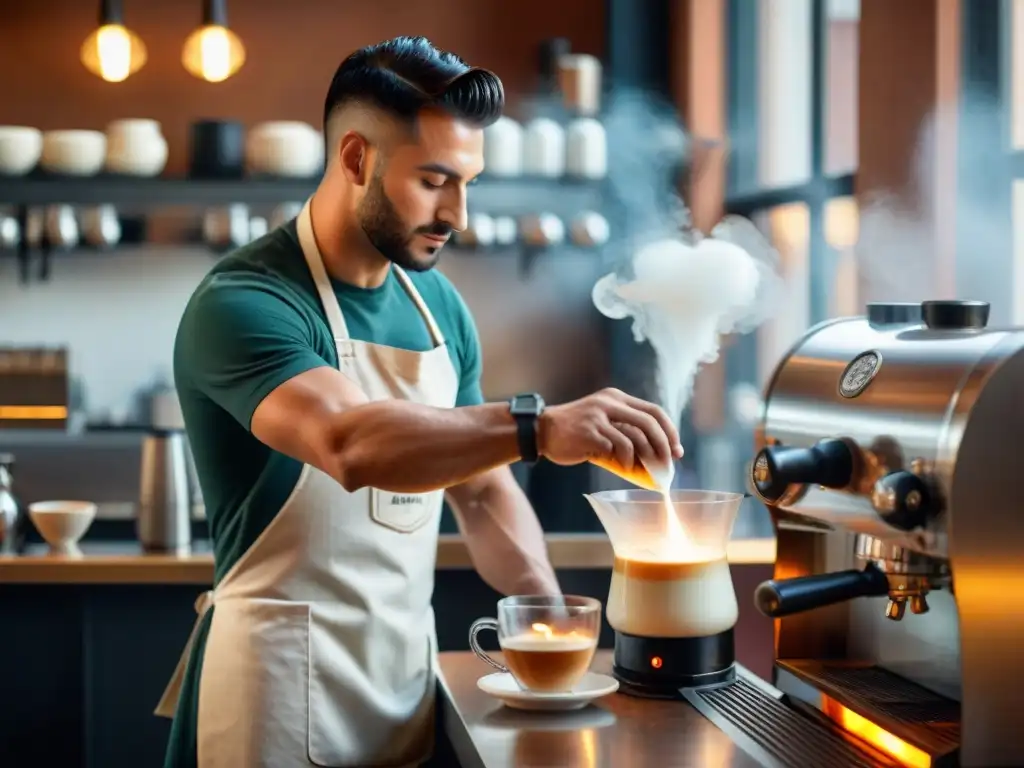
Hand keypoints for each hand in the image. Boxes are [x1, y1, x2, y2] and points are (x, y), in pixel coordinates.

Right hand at [537, 388, 683, 475]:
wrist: (543, 431)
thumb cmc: (576, 430)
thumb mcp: (602, 418)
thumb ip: (624, 426)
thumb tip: (654, 452)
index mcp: (616, 398)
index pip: (653, 411)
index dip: (670, 431)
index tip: (676, 450)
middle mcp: (610, 403)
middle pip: (649, 423)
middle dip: (663, 446)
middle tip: (667, 465)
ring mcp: (599, 417)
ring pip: (634, 438)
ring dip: (641, 458)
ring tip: (639, 469)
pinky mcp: (589, 432)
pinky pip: (615, 449)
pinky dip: (623, 461)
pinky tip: (621, 466)